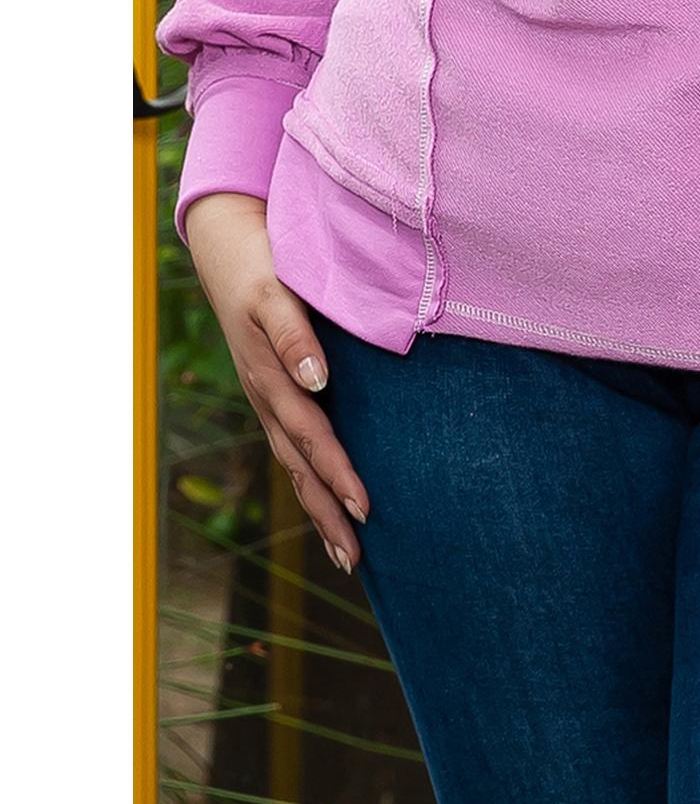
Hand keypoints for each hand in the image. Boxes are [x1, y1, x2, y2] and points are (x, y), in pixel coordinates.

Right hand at [184, 190, 369, 574]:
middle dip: (327, 514)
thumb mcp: (276, 293)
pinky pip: (291, 446)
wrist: (229, 244)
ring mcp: (266, 398)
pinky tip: (328, 505)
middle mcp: (267, 397)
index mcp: (272, 377)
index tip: (366, 510)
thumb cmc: (264, 264)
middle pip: (300, 467)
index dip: (338, 474)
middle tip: (357, 559)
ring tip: (347, 553)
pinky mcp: (270, 392)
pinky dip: (311, 480)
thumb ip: (295, 335)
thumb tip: (318, 381)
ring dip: (319, 508)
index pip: (312, 436)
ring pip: (294, 464)